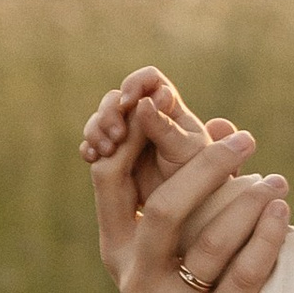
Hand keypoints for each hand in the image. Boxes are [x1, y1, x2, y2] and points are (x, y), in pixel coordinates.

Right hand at [79, 65, 245, 189]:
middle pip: (118, 98)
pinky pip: (95, 143)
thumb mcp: (184, 151)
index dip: (135, 85)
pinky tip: (93, 158)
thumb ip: (164, 127)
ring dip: (97, 130)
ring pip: (102, 119)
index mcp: (169, 108)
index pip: (149, 80)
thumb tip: (145, 102)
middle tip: (116, 136)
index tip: (129, 103)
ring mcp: (128, 136)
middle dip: (110, 112)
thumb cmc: (203, 179)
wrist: (193, 212)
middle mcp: (146, 117)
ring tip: (105, 151)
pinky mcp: (115, 156)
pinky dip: (90, 147)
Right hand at [85, 81, 289, 292]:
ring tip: (278, 182)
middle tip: (247, 140)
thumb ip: (193, 186)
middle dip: (206, 166)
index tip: (163, 98)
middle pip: (163, 207)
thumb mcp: (182, 246)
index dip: (131, 135)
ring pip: (208, 242)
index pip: (109, 179)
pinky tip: (282, 215)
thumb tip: (221, 120)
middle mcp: (132, 279)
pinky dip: (266, 239)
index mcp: (117, 249)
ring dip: (249, 203)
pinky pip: (242, 276)